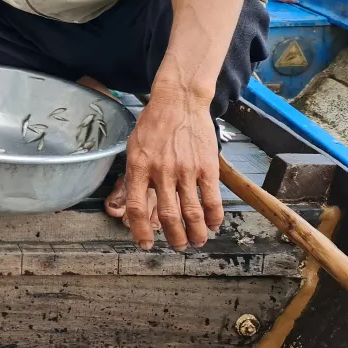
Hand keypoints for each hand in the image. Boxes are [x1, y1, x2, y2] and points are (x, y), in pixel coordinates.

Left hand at [123, 89, 222, 249]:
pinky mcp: (207, 166)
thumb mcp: (134, 147)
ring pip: (192, 213)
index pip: (136, 207)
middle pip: (167, 216)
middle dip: (173, 238)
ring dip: (195, 233)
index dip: (140, 230)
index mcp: (139, 166)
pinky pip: (212, 200)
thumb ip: (135, 175)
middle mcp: (161, 171)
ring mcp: (185, 170)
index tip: (145, 243)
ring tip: (196, 242)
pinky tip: (212, 225)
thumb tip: (135, 202)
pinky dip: (213, 218)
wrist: (178, 101)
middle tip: (177, 246)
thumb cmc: (153, 124)